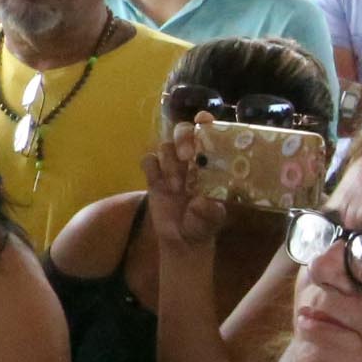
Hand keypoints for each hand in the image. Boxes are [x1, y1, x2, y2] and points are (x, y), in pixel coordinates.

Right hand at [141, 129, 223, 252]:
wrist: (181, 241)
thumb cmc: (203, 225)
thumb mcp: (212, 220)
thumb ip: (210, 211)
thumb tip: (202, 200)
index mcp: (211, 163)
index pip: (209, 133)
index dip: (205, 122)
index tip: (203, 120)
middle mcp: (190, 160)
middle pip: (182, 132)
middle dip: (183, 139)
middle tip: (187, 157)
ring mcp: (171, 167)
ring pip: (165, 146)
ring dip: (169, 163)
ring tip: (176, 188)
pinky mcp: (154, 177)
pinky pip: (148, 160)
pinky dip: (152, 167)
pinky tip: (159, 183)